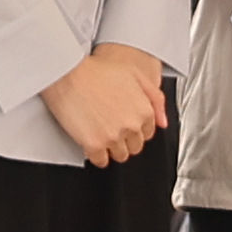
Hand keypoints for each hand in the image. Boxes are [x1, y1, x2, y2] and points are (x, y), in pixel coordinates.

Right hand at [40, 43, 169, 164]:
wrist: (68, 72)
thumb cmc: (96, 70)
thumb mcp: (134, 74)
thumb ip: (154, 98)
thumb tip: (163, 121)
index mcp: (144, 110)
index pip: (147, 133)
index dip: (134, 128)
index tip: (124, 123)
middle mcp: (132, 125)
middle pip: (134, 147)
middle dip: (124, 139)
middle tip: (110, 127)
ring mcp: (114, 137)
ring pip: (119, 155)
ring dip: (111, 148)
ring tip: (100, 132)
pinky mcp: (95, 145)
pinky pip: (100, 161)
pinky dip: (96, 155)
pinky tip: (90, 142)